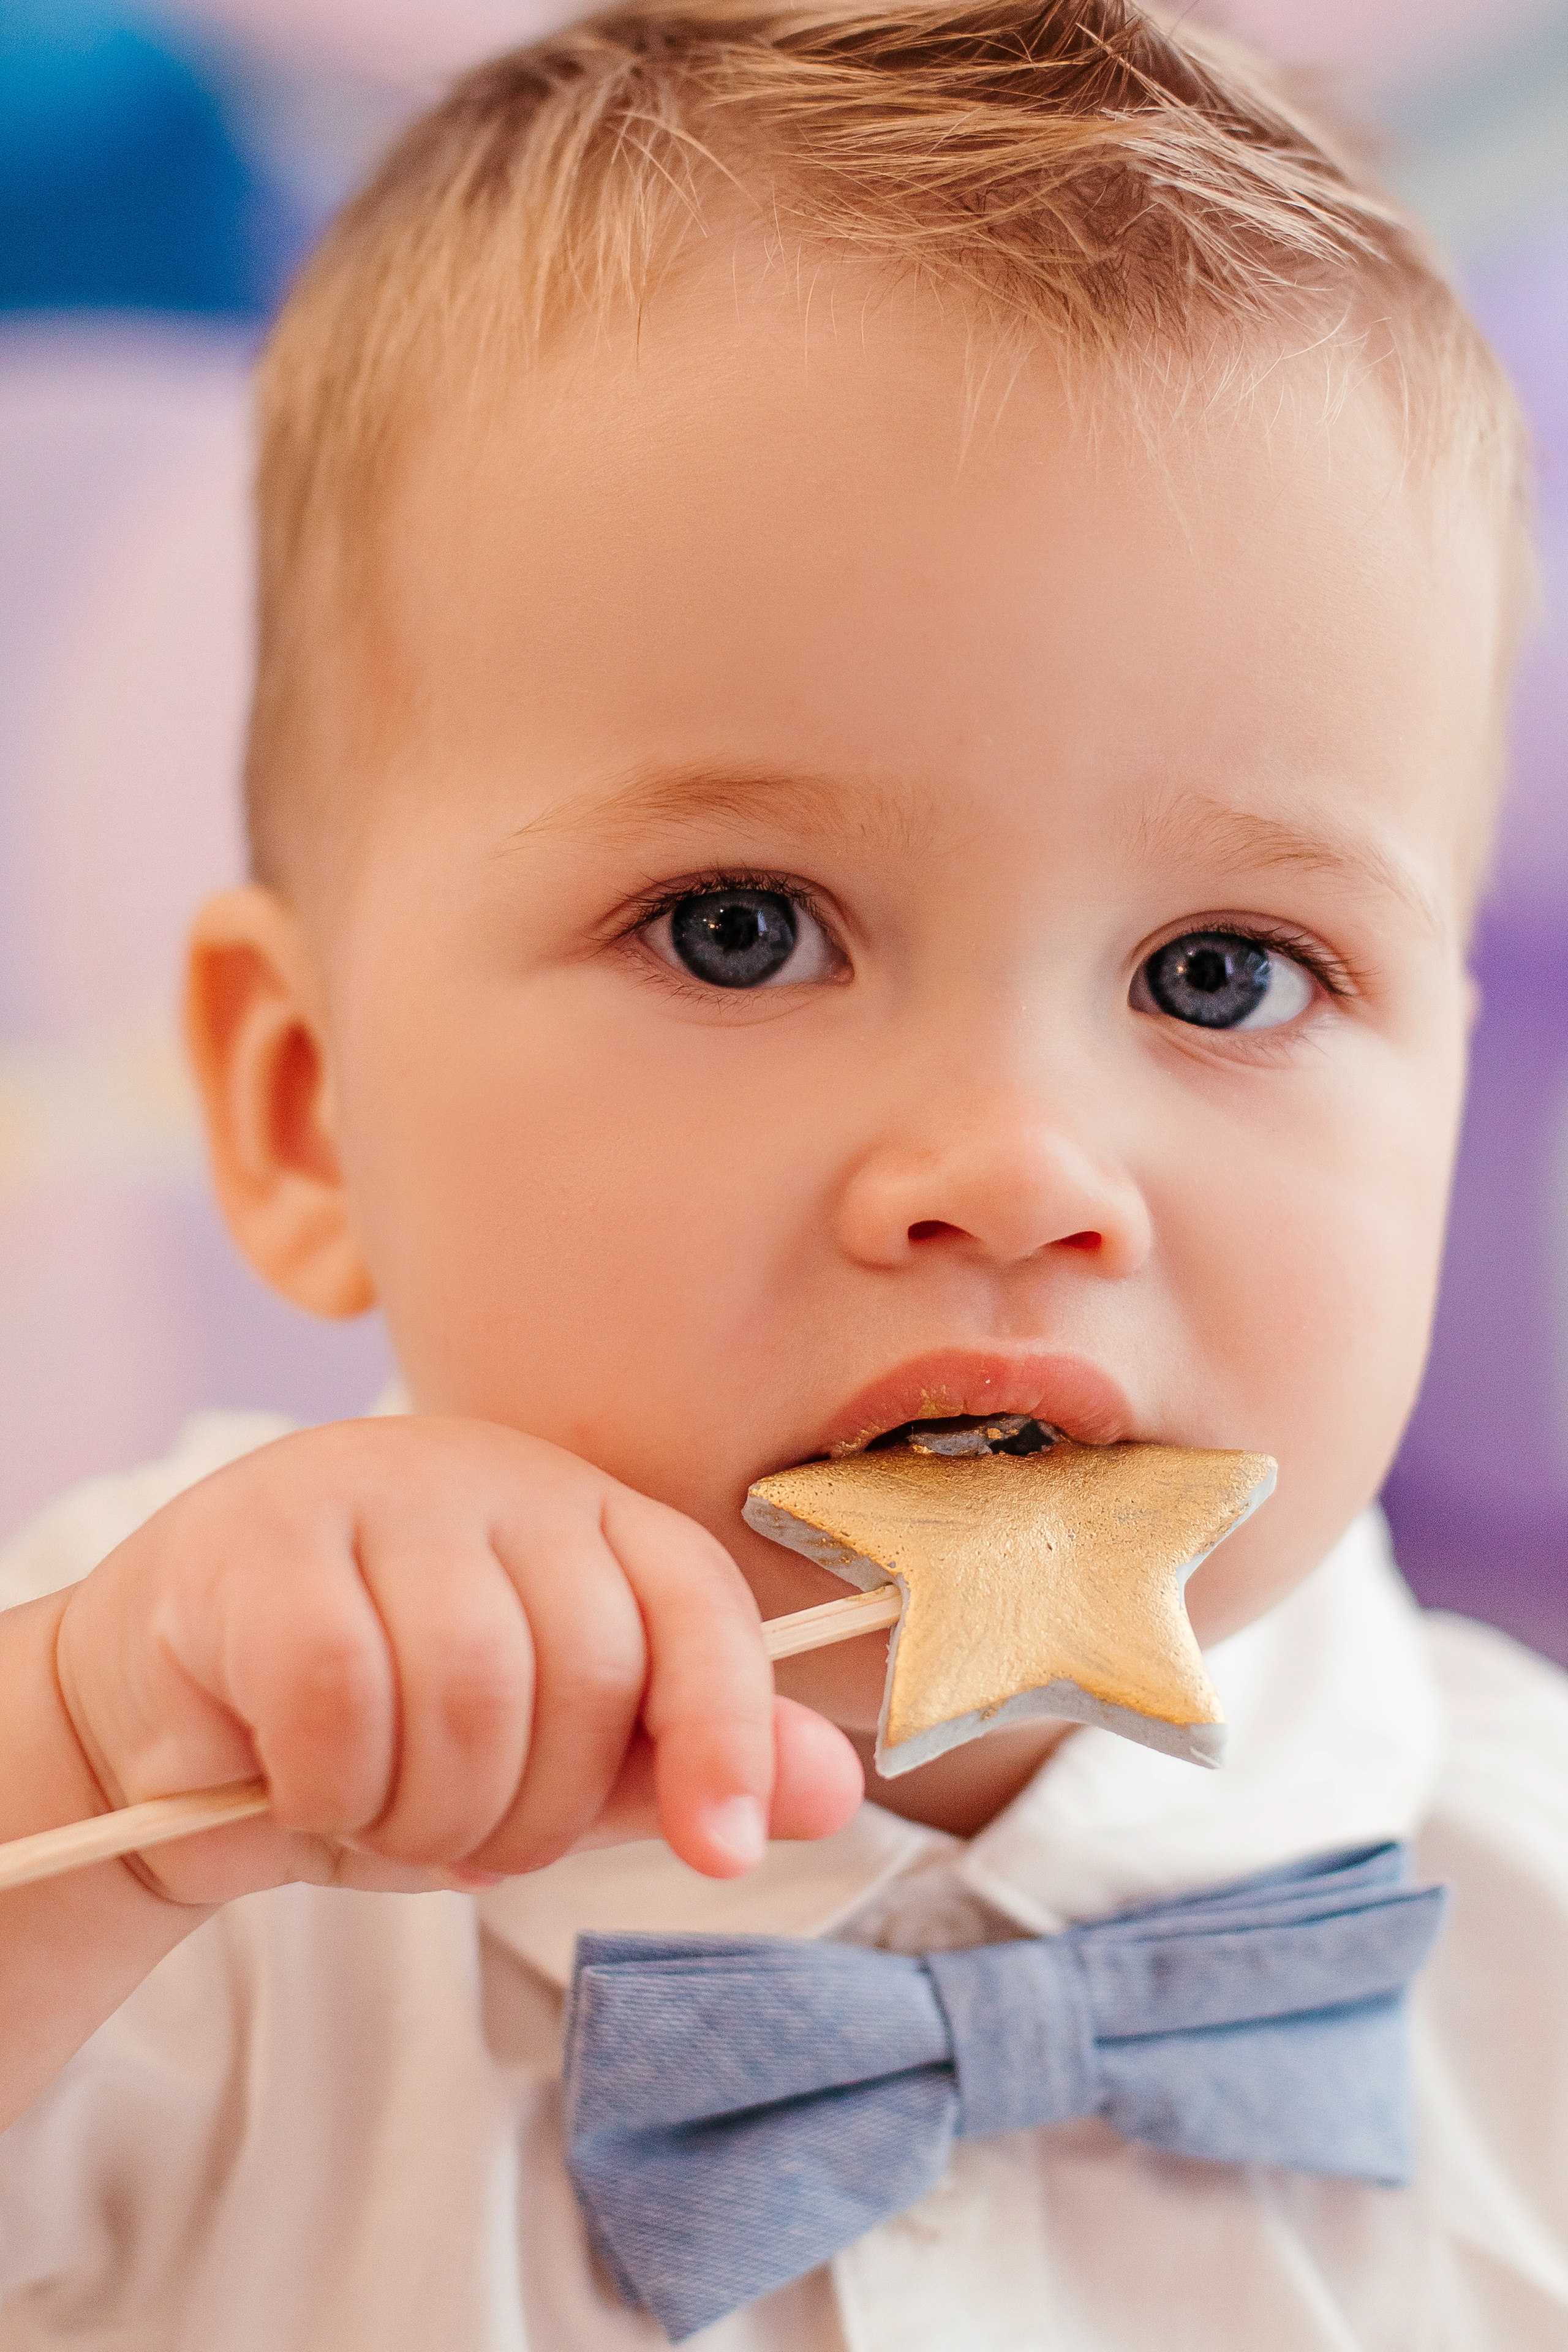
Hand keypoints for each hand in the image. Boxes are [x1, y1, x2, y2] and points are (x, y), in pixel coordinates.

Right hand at [53, 1418, 863, 1905]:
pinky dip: (328, 1785)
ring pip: (468, 1683)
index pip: (697, 1604)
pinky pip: (337, 1692)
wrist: (177, 1715)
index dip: (728, 1730)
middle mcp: (498, 1477)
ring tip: (384, 1815)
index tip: (724, 1851)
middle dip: (534, 1811)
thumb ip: (682, 1763)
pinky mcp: (259, 1533)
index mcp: (590, 1518)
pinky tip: (302, 1784)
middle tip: (466, 1838)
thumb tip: (835, 1786)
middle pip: (585, 1667)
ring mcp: (375, 1486)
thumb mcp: (552, 1763)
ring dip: (428, 1811)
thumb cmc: (386, 1736)